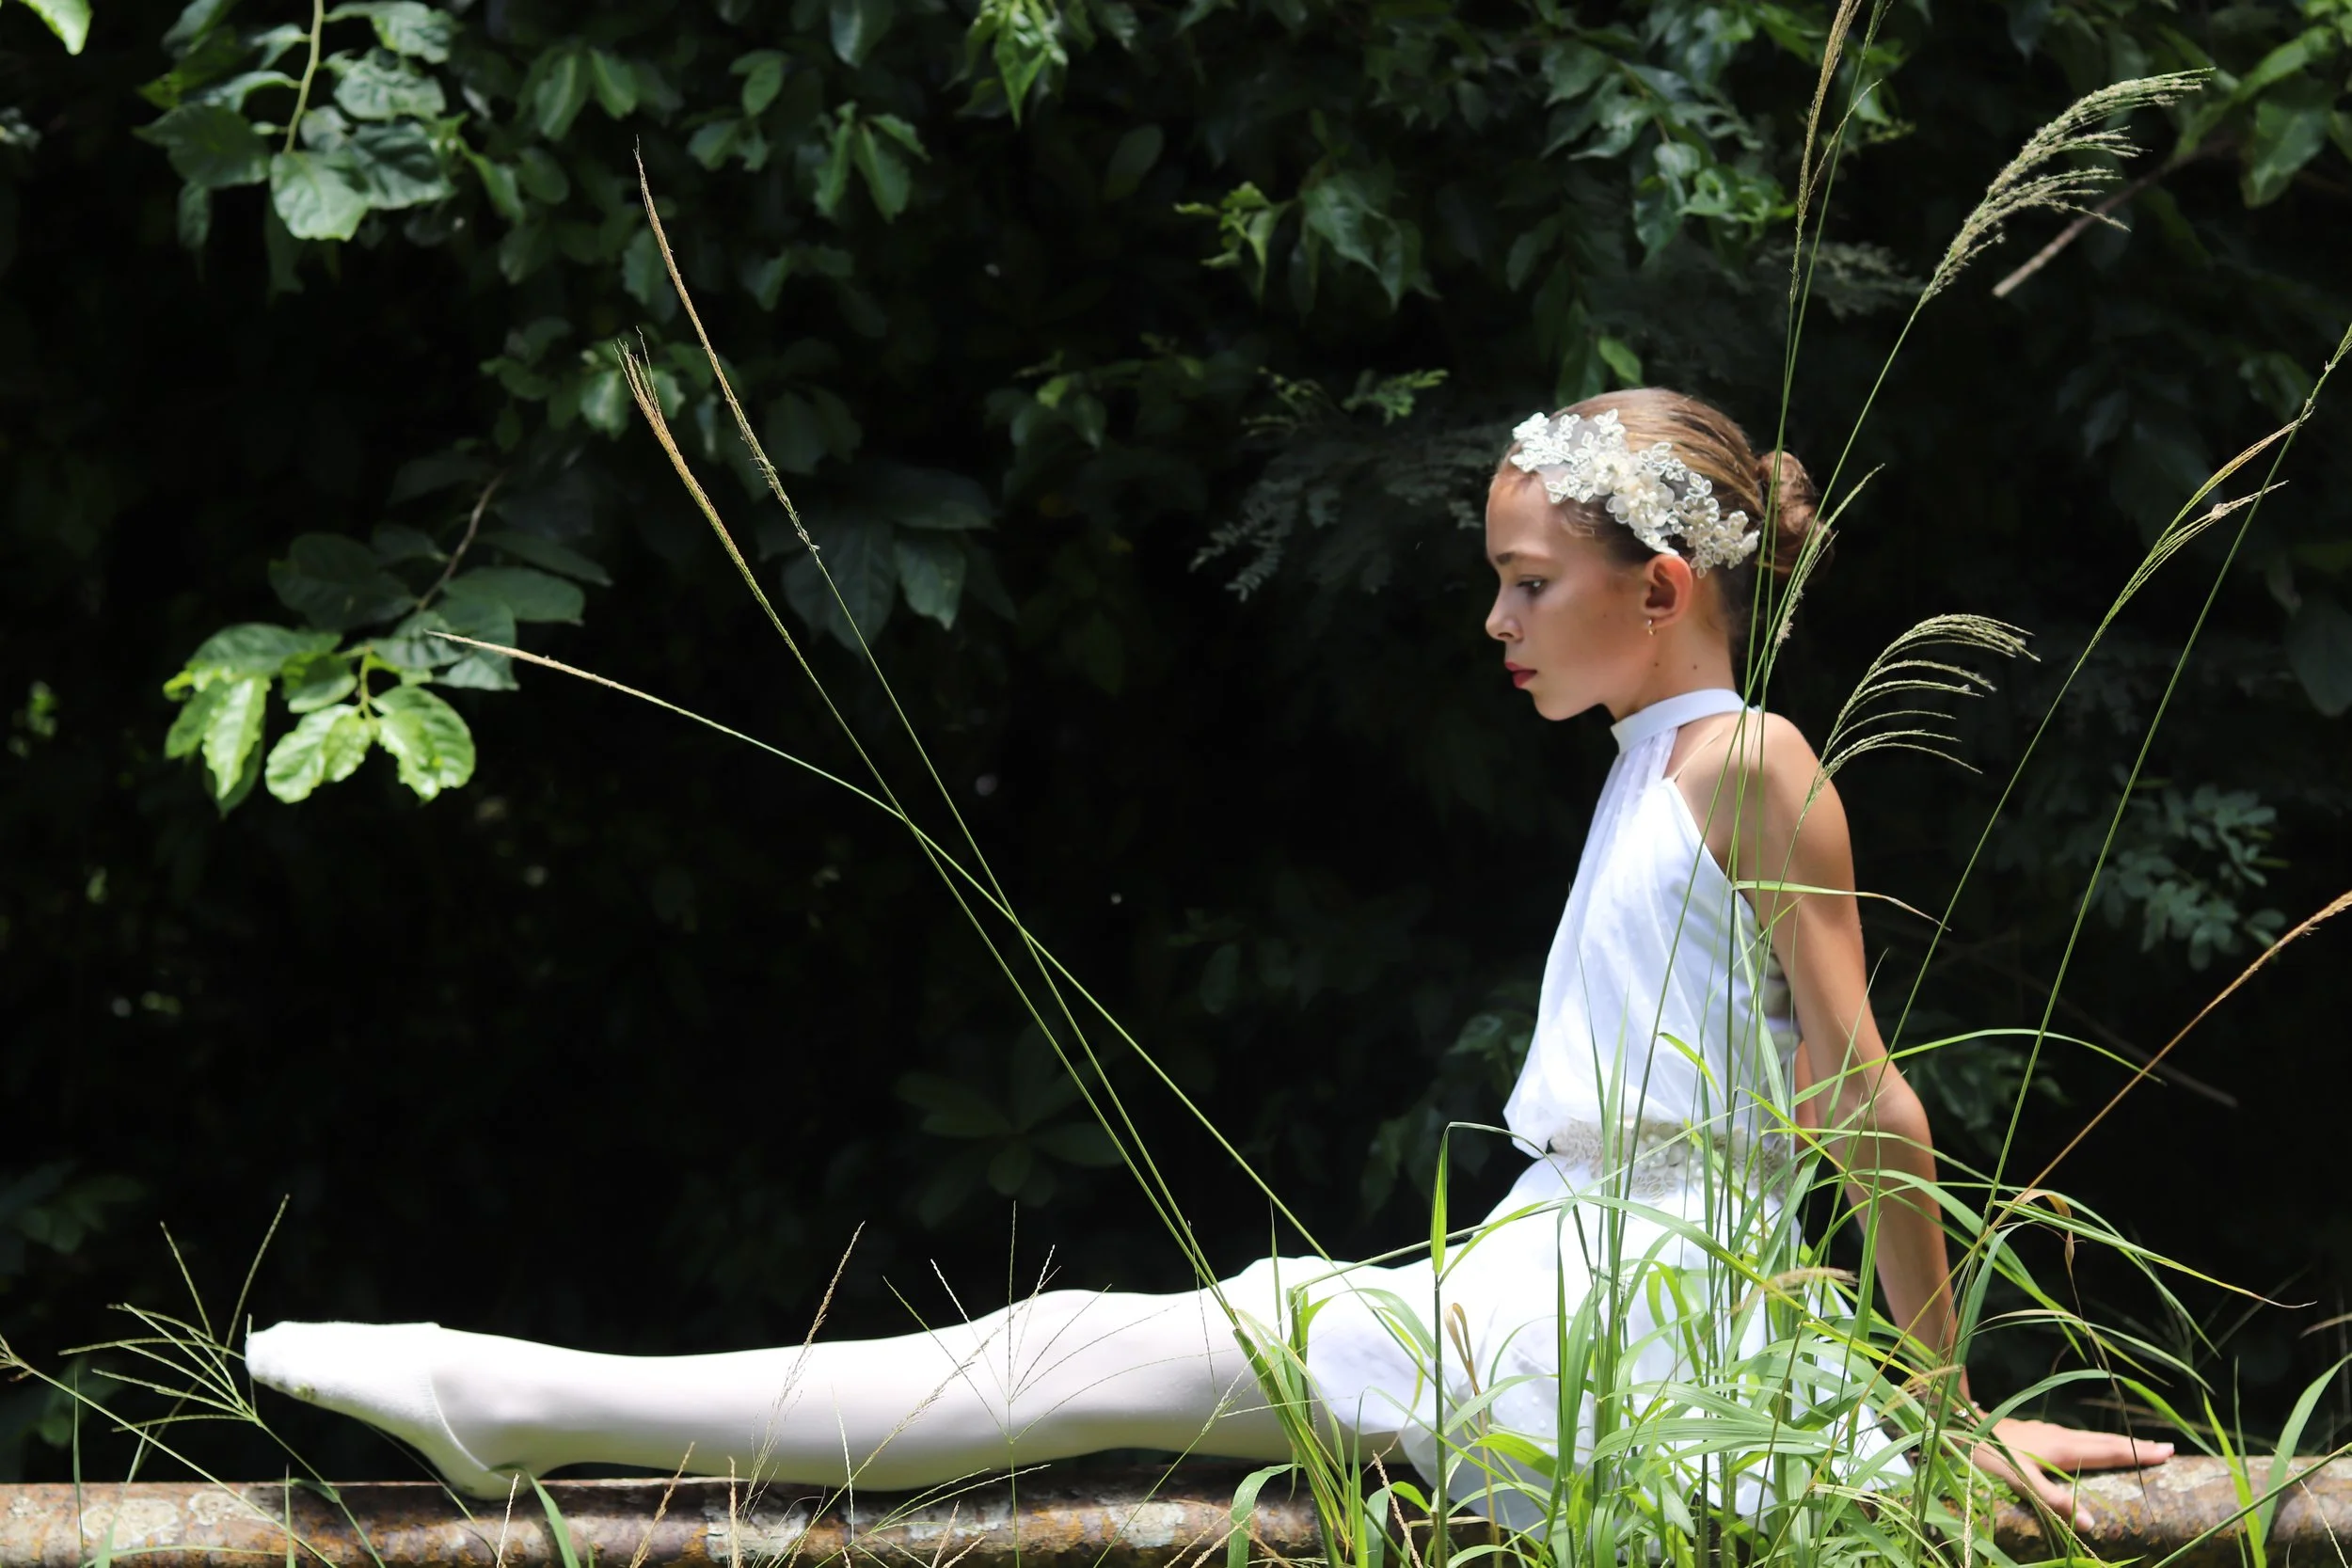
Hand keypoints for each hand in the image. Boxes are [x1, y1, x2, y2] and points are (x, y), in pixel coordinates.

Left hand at [1970, 1416, 2174, 1529]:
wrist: (1959, 1426)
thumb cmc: (1989, 1454)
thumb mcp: (2021, 1480)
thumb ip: (2055, 1501)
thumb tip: (2092, 1523)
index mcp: (2064, 1447)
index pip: (2110, 1450)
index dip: (2139, 1453)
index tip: (2169, 1452)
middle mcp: (2062, 1436)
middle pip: (2107, 1441)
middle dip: (2136, 1445)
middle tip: (2167, 1449)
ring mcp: (2050, 1433)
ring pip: (2093, 1438)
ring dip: (2118, 1443)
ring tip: (2139, 1448)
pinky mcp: (2039, 1434)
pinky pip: (2080, 1439)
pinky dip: (2098, 1444)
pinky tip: (2094, 1450)